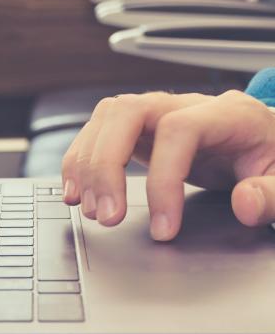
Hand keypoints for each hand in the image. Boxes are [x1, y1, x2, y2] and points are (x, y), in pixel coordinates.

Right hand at [61, 90, 274, 240]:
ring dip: (87, 166)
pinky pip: (96, 133)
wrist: (261, 142)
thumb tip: (245, 204)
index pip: (179, 130)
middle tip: (107, 217)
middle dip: (106, 167)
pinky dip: (79, 162)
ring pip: (104, 119)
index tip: (164, 229)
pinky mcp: (136, 129)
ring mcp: (155, 113)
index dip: (164, 181)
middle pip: (126, 112)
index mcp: (226, 113)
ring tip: (89, 209)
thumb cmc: (269, 157)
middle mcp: (183, 104)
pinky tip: (77, 191)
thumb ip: (273, 193)